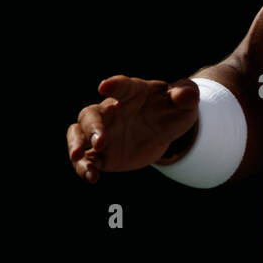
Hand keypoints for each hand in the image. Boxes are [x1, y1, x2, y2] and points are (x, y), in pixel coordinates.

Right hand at [67, 75, 201, 182]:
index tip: (104, 87)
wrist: (164, 130)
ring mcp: (102, 132)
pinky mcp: (102, 154)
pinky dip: (85, 167)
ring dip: (76, 144)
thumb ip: (186, 94)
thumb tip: (185, 94)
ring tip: (78, 157)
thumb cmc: (171, 109)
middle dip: (92, 126)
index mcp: (131, 92)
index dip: (113, 85)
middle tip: (100, 141)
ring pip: (78, 134)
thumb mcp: (185, 102)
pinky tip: (91, 177)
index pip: (121, 86)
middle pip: (91, 114)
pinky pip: (87, 160)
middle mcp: (110, 110)